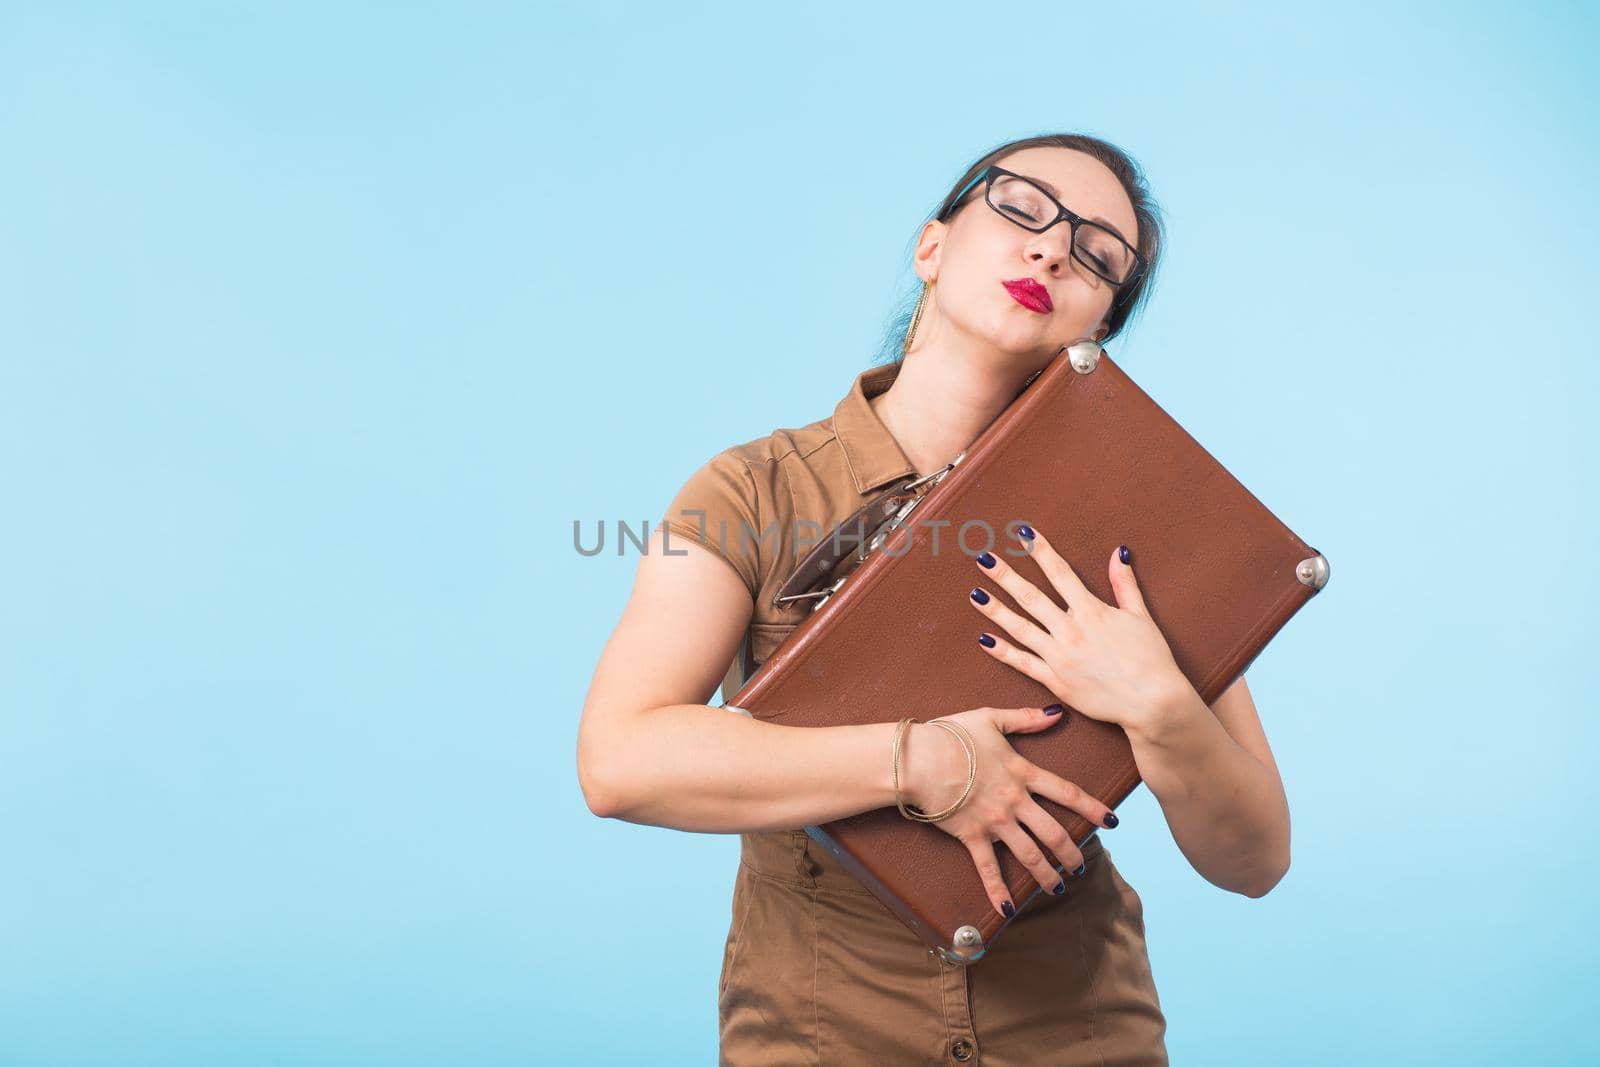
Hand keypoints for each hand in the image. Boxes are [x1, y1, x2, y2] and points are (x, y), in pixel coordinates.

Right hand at [900, 705, 1117, 919]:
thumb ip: (1025, 718)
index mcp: (1023, 773)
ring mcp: (995, 822)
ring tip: (1059, 888)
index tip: (1112, 821)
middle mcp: (1015, 802)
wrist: (920, 759)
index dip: (1092, 807)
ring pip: (1030, 855)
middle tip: (1080, 866)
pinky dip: (998, 890)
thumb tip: (1056, 713)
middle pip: (1053, 833)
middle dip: (1071, 853)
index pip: (1067, 792)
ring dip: (1047, 874)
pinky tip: (1008, 910)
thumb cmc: (952, 735)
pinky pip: (988, 868)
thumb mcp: (991, 718)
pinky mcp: (972, 836)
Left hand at [966, 527, 1188, 736]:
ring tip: (975, 594)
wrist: (1152, 702)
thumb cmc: (1151, 659)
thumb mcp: (1140, 616)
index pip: (1060, 573)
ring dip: (996, 610)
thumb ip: (1124, 584)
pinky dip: (1002, 652)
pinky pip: (1022, 664)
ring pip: (1020, 628)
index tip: (1023, 533)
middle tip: (984, 558)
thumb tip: (1118, 552)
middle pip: (1031, 597)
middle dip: (1005, 576)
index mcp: (1091, 611)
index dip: (1040, 551)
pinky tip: (984, 639)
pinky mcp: (1055, 682)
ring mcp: (1059, 657)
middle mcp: (1070, 631)